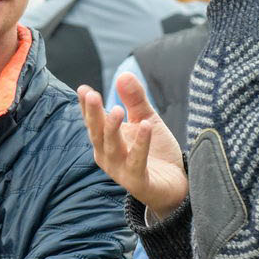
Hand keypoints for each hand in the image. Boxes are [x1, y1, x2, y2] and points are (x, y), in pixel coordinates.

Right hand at [79, 73, 186, 220]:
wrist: (175, 184)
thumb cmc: (156, 151)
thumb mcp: (145, 119)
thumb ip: (134, 99)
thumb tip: (123, 74)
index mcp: (106, 141)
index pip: (93, 121)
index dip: (87, 106)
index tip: (83, 89)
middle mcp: (108, 156)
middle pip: (97, 133)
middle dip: (93, 114)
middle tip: (91, 95)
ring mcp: (121, 170)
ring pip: (112, 148)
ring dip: (113, 128)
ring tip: (117, 109)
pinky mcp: (138, 181)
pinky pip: (137, 161)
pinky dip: (141, 144)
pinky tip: (146, 126)